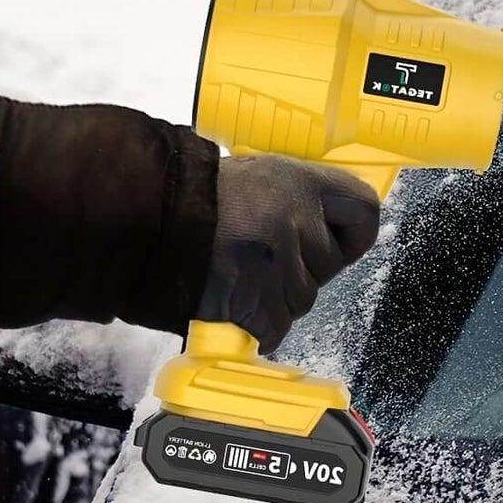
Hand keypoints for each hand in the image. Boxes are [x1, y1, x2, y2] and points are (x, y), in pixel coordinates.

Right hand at [198, 156, 379, 352]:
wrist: (137, 224)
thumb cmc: (189, 199)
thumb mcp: (254, 175)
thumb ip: (296, 198)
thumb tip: (330, 225)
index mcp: (299, 183)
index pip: (364, 210)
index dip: (350, 231)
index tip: (333, 238)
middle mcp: (296, 223)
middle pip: (329, 265)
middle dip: (300, 268)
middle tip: (257, 255)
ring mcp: (279, 267)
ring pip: (302, 300)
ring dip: (274, 296)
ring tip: (235, 273)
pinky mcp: (259, 306)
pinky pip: (276, 327)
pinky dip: (255, 324)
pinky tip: (230, 301)